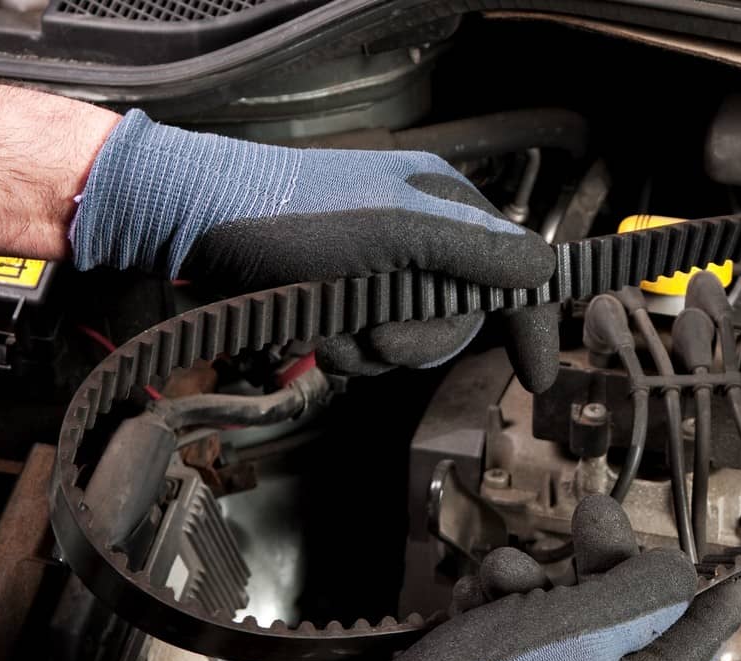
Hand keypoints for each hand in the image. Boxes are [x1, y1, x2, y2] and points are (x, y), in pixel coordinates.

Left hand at [69, 111, 558, 389]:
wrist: (195, 225)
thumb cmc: (290, 217)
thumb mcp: (394, 230)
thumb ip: (472, 252)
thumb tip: (544, 270)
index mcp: (444, 207)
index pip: (514, 272)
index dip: (531, 322)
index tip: (538, 374)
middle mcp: (421, 239)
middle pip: (460, 323)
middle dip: (416, 339)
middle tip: (375, 333)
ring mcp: (381, 273)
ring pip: (412, 343)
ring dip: (371, 349)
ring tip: (330, 328)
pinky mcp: (345, 300)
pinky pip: (370, 348)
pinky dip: (343, 350)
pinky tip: (313, 331)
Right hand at [274, 496, 740, 660]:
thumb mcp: (584, 631)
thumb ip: (642, 595)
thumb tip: (680, 572)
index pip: (695, 640)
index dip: (714, 592)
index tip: (735, 563)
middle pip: (626, 610)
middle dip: (602, 559)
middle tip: (594, 515)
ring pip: (564, 606)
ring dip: (535, 575)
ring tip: (505, 576)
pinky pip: (517, 621)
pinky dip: (498, 600)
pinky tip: (477, 598)